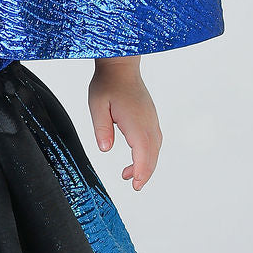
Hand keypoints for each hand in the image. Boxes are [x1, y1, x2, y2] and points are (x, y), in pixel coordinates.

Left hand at [87, 59, 161, 190]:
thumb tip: (105, 149)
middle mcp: (148, 123)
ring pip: (155, 148)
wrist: (121, 65)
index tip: (136, 185)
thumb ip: (102, 128)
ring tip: (130, 174)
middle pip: (152, 154)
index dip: (141, 172)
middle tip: (135, 187)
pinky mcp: (149, 117)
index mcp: (136, 122)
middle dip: (146, 173)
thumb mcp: (97, 105)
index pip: (143, 153)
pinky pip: (153, 140)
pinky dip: (148, 153)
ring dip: (146, 164)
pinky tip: (136, 157)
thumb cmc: (108, 84)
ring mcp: (151, 119)